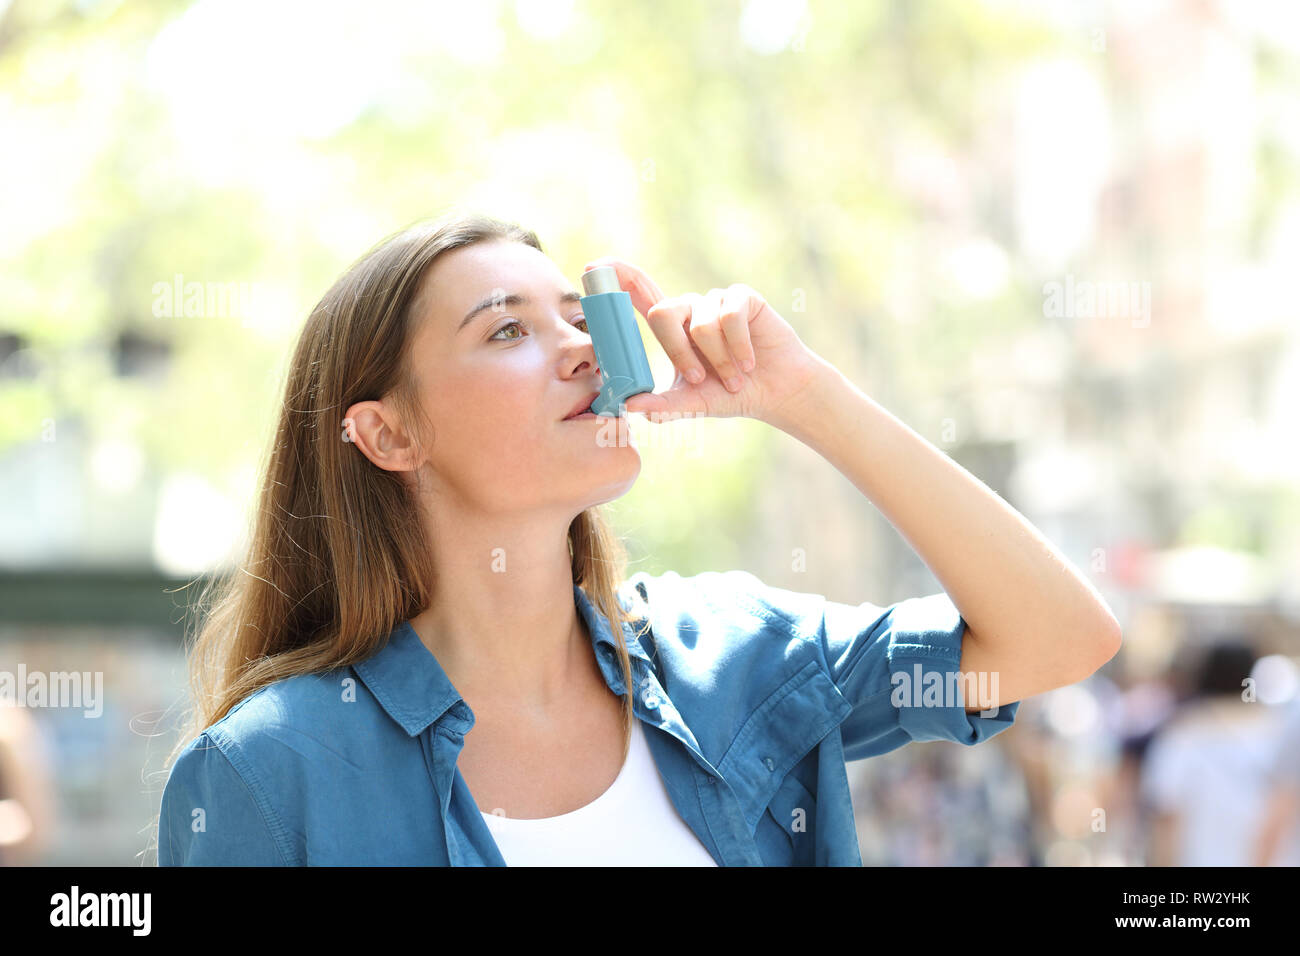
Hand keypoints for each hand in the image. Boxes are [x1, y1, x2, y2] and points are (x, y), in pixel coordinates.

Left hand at [581, 257, 823, 424]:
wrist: (776, 390)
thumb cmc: (730, 393)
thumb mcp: (693, 403)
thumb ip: (661, 404)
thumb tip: (627, 406)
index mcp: (671, 326)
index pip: (638, 292)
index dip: (616, 276)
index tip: (592, 264)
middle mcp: (689, 307)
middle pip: (662, 313)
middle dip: (679, 354)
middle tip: (699, 381)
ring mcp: (715, 299)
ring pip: (700, 323)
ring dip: (718, 359)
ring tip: (735, 377)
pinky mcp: (742, 297)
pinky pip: (729, 315)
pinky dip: (738, 346)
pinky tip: (749, 360)